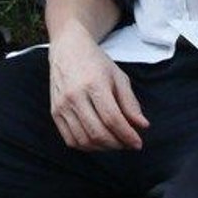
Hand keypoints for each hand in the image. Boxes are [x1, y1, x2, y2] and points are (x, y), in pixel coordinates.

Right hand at [47, 26, 148, 150]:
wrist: (68, 49)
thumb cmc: (96, 62)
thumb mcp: (119, 77)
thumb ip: (130, 102)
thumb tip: (142, 126)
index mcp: (94, 84)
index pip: (112, 118)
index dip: (127, 135)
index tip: (138, 143)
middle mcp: (75, 96)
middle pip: (97, 132)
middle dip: (117, 144)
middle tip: (128, 143)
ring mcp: (62, 105)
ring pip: (83, 140)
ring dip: (103, 148)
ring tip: (115, 142)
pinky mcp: (54, 111)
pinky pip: (70, 139)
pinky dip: (86, 146)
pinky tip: (97, 141)